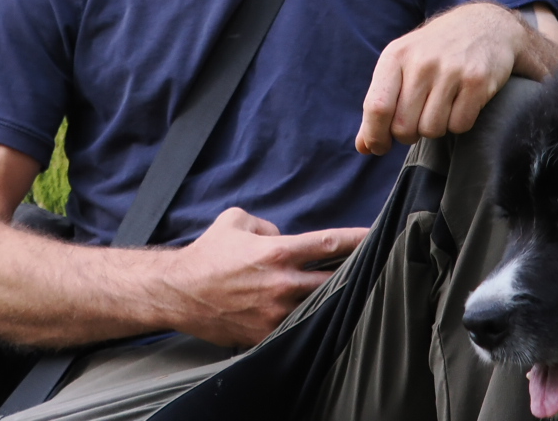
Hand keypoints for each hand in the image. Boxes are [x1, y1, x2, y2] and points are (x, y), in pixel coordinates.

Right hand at [161, 208, 367, 346]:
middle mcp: (281, 284)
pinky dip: (309, 320)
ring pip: (319, 307)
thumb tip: (283, 237)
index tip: (377, 236)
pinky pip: (298, 327)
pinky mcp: (267, 334)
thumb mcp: (237, 222)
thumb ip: (267, 225)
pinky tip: (321, 318)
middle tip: (374, 267)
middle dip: (355, 273)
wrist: (180, 291)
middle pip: (333, 280)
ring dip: (334, 300)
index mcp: (277, 252)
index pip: (328, 244)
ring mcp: (276, 314)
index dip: (357, 240)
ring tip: (351, 295)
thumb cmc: (209, 253)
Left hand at [356, 2, 557, 156]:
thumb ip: (381, 102)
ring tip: (440, 107)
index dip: (375, 135)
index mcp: (396, 55)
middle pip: (404, 126)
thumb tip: (363, 147)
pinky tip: (460, 103)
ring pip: (432, 129)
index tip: (378, 147)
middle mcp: (422, 62)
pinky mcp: (477, 81)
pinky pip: (460, 125)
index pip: (377, 106)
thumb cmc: (435, 50)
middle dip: (408, 134)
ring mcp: (451, 71)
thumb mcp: (402, 64)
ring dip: (435, 128)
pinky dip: (458, 123)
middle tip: (417, 120)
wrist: (484, 25)